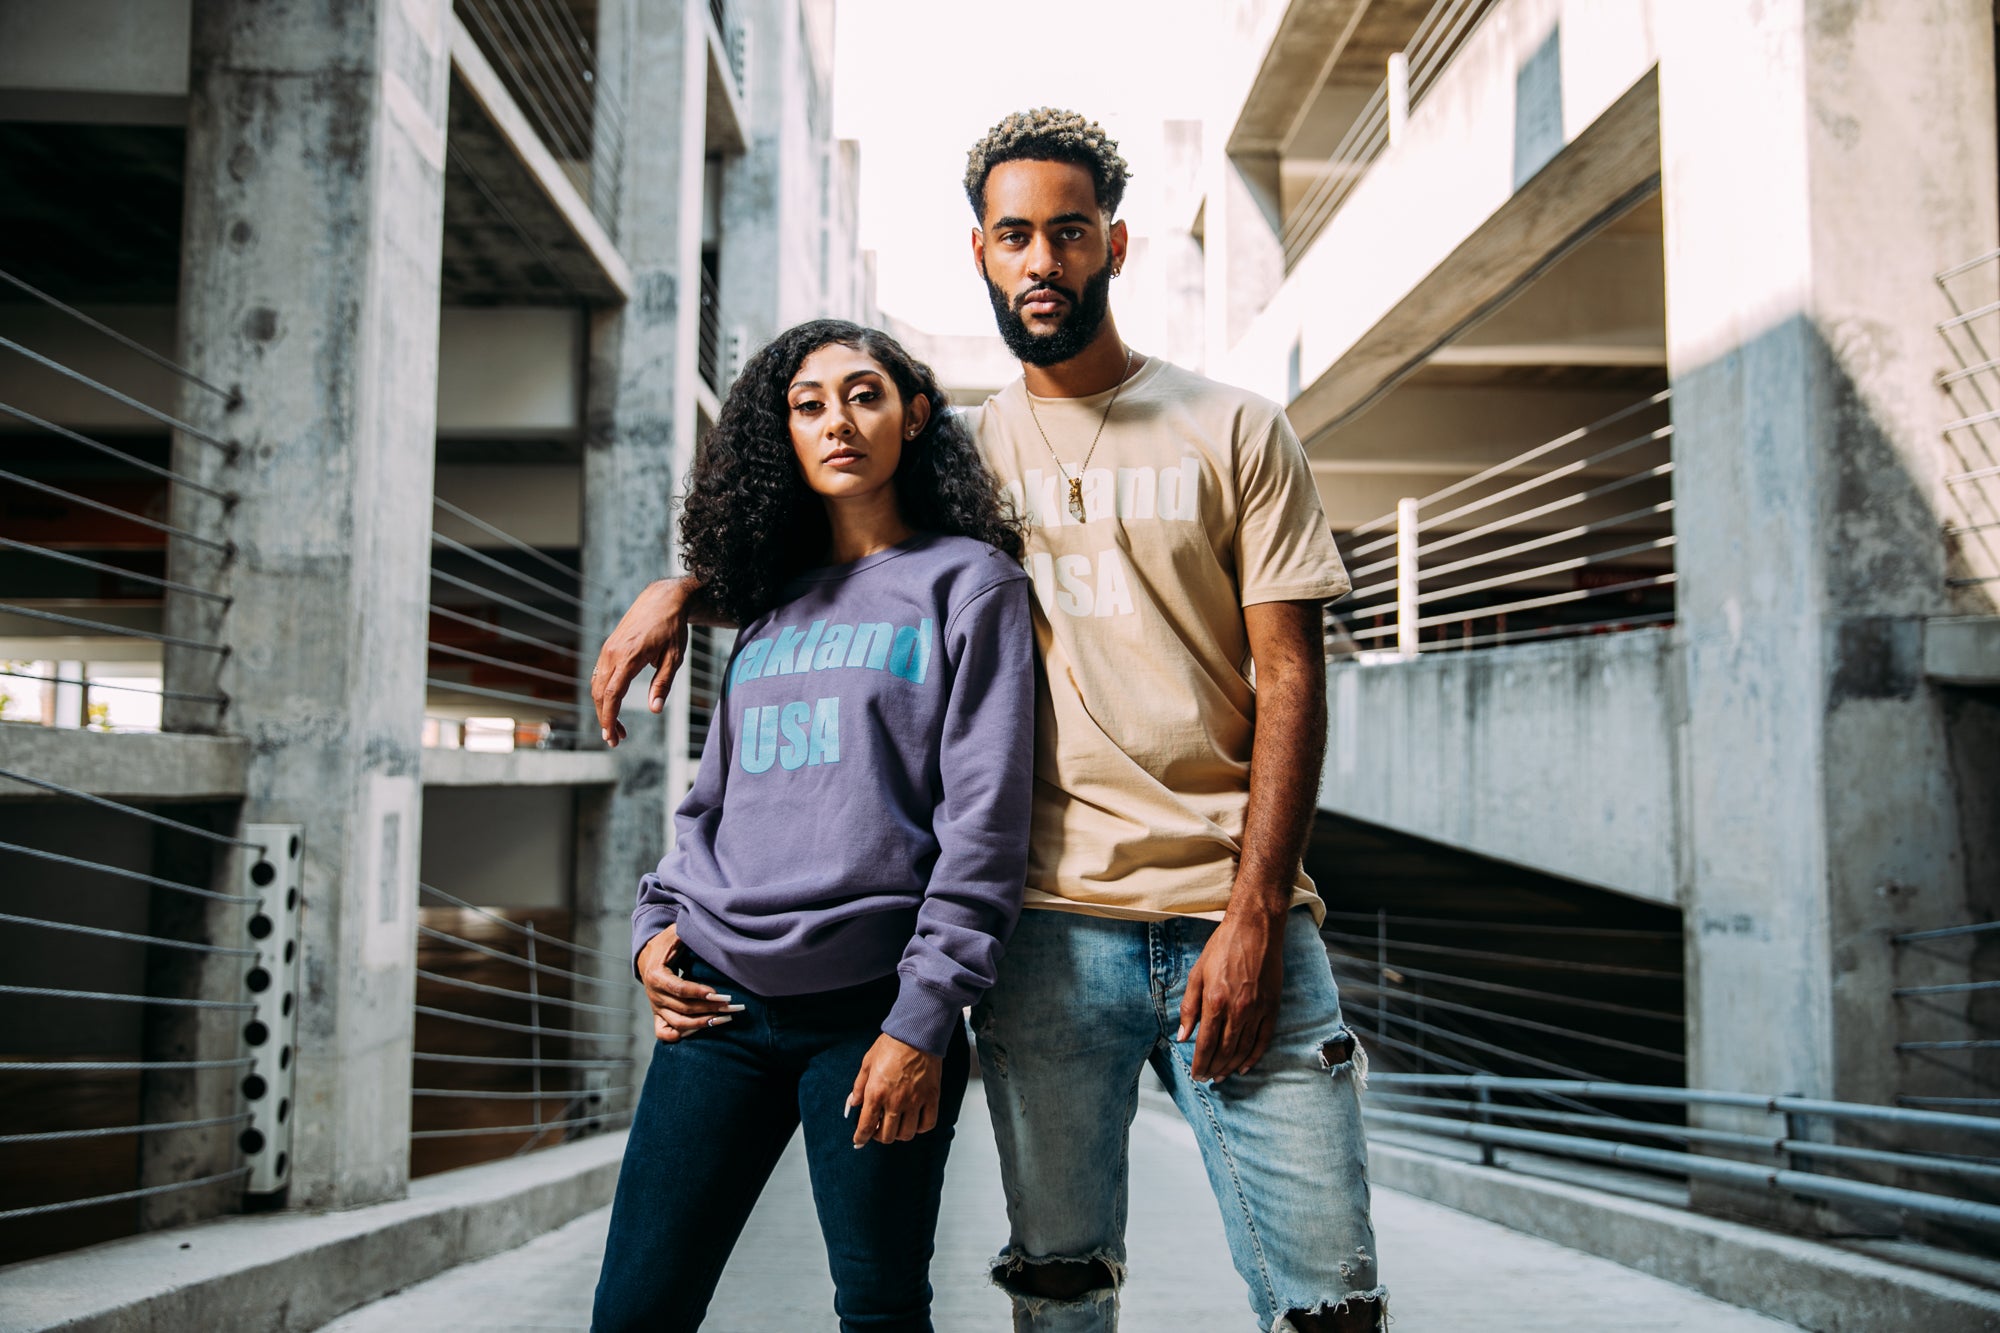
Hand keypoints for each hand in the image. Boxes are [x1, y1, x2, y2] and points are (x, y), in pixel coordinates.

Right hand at [591, 578, 692, 746]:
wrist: (662, 599)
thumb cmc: (672, 627)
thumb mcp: (674, 657)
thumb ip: (663, 684)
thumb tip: (654, 710)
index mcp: (629, 656)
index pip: (613, 694)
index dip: (610, 717)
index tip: (611, 736)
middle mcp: (612, 653)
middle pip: (600, 693)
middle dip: (605, 719)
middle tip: (615, 740)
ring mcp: (608, 649)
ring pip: (597, 685)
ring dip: (603, 708)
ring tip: (617, 728)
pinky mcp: (608, 648)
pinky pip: (599, 675)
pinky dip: (603, 693)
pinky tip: (612, 705)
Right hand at [637, 925, 740, 1041]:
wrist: (647, 956)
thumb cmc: (666, 943)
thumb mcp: (675, 933)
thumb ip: (687, 932)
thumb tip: (706, 928)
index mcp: (656, 975)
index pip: (679, 989)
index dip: (699, 993)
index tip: (718, 994)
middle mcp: (654, 995)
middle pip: (683, 1008)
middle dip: (709, 1008)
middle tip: (732, 1006)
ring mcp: (655, 1007)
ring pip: (678, 1023)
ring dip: (702, 1023)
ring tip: (725, 1019)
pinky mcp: (657, 1014)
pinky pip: (663, 1032)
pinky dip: (677, 1036)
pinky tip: (697, 1032)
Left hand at [846, 1034, 942, 1146]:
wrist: (916, 1033)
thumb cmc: (891, 1045)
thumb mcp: (867, 1063)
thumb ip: (858, 1087)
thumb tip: (852, 1104)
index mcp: (876, 1093)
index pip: (865, 1127)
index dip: (860, 1138)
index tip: (859, 1141)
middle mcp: (895, 1102)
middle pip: (886, 1136)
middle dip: (879, 1137)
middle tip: (878, 1129)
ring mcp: (915, 1101)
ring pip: (906, 1134)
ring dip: (899, 1134)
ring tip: (896, 1125)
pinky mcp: (931, 1097)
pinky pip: (927, 1124)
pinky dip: (920, 1128)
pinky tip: (914, 1121)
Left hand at [1178, 909, 1284, 1082]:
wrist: (1254, 929)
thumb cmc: (1222, 948)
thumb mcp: (1197, 973)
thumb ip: (1189, 1007)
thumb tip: (1183, 1035)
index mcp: (1215, 1001)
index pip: (1205, 1044)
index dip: (1200, 1063)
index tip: (1196, 1075)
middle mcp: (1237, 1010)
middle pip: (1224, 1051)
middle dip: (1214, 1068)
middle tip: (1207, 1079)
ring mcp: (1257, 1010)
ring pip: (1243, 1049)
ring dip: (1231, 1066)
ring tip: (1222, 1076)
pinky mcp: (1272, 1007)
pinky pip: (1263, 1040)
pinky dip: (1254, 1056)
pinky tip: (1245, 1066)